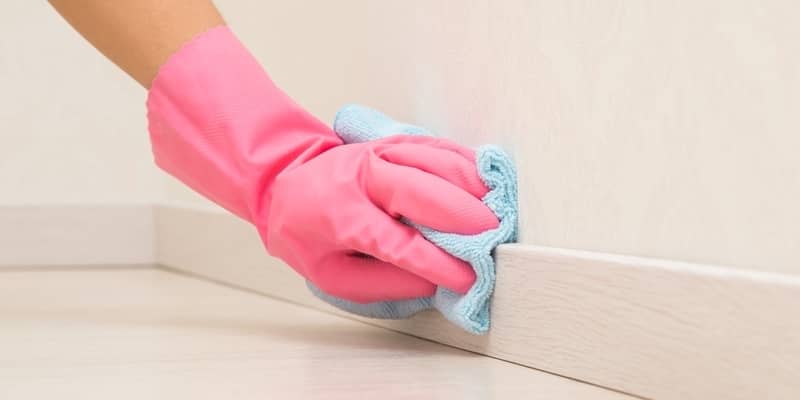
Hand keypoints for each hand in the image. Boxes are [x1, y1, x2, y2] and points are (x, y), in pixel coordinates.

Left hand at [265, 135, 497, 302]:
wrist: (283, 177)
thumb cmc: (307, 232)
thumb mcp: (330, 274)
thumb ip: (381, 283)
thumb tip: (434, 284)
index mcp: (342, 215)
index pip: (397, 243)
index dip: (436, 262)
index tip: (468, 279)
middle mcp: (363, 177)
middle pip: (422, 192)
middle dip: (464, 217)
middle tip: (496, 239)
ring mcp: (381, 153)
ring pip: (435, 162)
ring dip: (472, 186)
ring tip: (501, 211)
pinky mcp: (395, 141)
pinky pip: (437, 146)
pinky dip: (466, 162)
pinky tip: (488, 179)